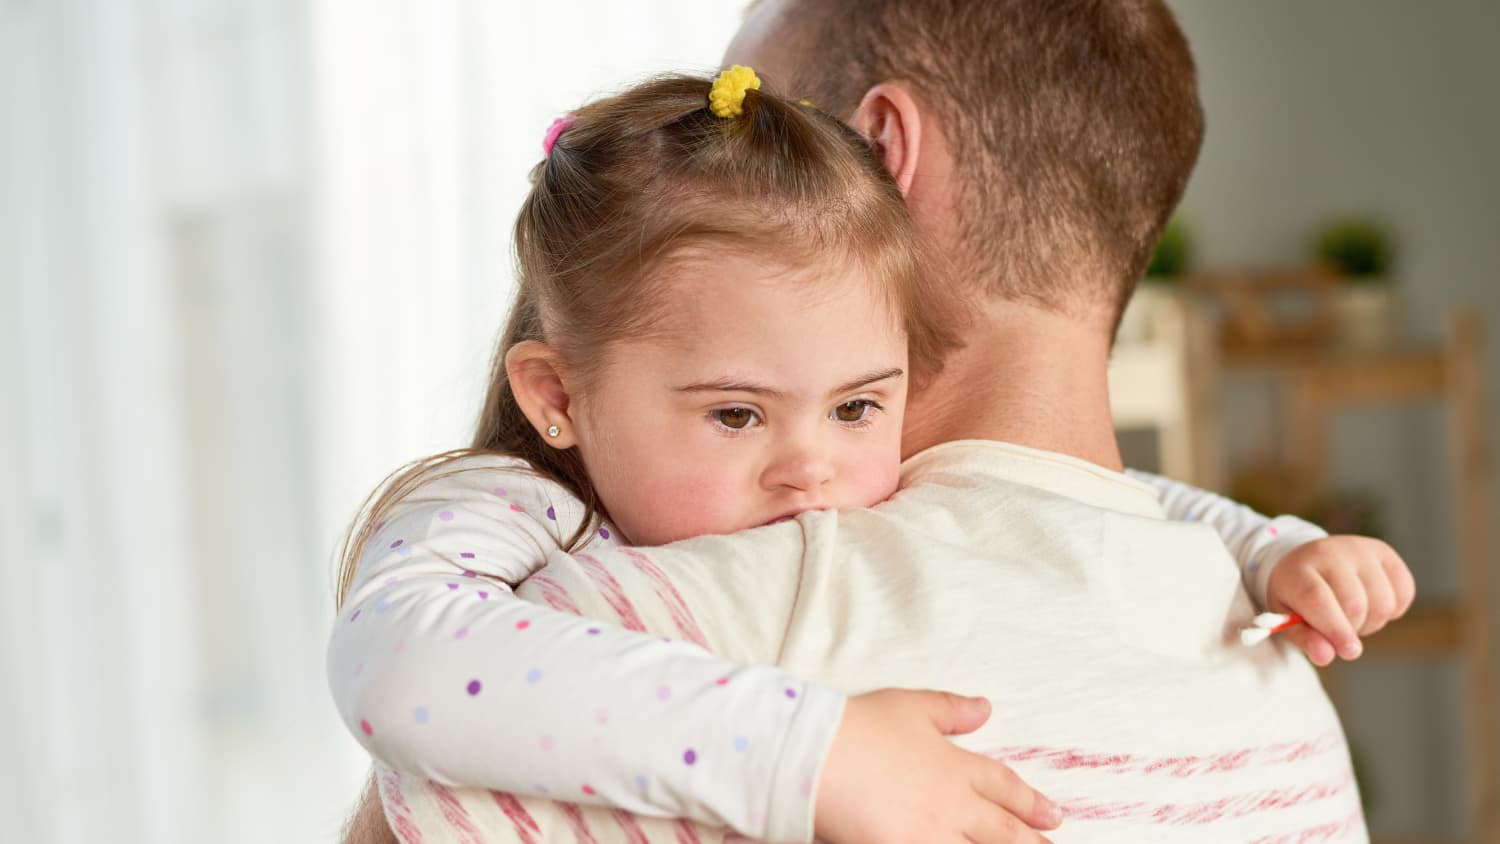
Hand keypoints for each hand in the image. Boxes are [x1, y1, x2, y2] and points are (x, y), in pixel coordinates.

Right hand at [814, 688, 1061, 843]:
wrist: (819, 758)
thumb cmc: (859, 728)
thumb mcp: (910, 706)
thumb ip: (950, 709)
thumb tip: (984, 707)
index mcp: (955, 767)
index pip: (1004, 787)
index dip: (1030, 802)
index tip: (1053, 814)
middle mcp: (952, 805)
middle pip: (1002, 830)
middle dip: (1030, 841)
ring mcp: (930, 835)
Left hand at [1266, 535, 1415, 665]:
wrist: (1309, 560)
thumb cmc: (1297, 595)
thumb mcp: (1288, 618)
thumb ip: (1305, 639)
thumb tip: (1326, 656)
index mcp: (1298, 568)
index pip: (1317, 598)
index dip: (1335, 629)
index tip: (1347, 651)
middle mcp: (1331, 552)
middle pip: (1354, 605)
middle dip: (1351, 630)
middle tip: (1338, 629)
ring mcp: (1360, 550)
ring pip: (1383, 603)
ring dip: (1372, 622)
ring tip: (1352, 615)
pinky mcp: (1385, 553)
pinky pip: (1404, 593)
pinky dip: (1393, 610)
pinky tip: (1372, 604)